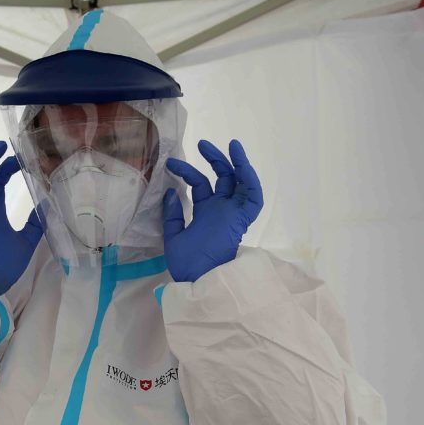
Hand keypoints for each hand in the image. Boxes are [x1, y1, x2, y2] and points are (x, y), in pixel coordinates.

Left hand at [162, 139, 263, 281]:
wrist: (196, 280)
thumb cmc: (186, 264)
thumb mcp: (173, 236)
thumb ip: (173, 215)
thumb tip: (171, 191)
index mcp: (206, 214)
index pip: (201, 186)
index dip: (187, 172)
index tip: (170, 165)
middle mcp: (221, 211)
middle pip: (224, 179)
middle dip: (215, 160)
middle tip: (201, 144)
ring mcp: (232, 214)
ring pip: (241, 183)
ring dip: (237, 163)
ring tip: (230, 145)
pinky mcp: (241, 219)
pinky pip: (253, 197)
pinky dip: (249, 179)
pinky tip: (241, 163)